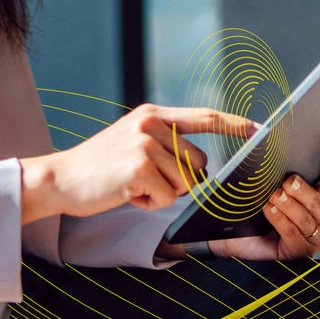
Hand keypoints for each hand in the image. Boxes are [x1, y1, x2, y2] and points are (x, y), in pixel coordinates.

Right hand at [20, 104, 255, 222]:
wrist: (61, 178)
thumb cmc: (101, 167)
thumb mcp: (132, 142)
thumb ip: (164, 144)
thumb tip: (199, 167)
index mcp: (152, 115)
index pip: (203, 116)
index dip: (233, 123)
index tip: (258, 128)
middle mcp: (151, 125)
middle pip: (198, 162)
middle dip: (179, 180)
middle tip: (143, 179)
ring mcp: (145, 145)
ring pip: (183, 184)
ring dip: (161, 193)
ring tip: (131, 184)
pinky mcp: (140, 168)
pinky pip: (166, 198)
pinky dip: (148, 203)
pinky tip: (126, 193)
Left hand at [201, 135, 319, 262]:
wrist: (233, 238)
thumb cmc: (253, 207)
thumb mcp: (262, 182)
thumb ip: (268, 160)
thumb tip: (259, 132)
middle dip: (307, 191)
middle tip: (290, 180)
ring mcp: (314, 237)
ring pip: (310, 220)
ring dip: (292, 206)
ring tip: (274, 195)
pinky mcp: (300, 253)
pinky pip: (295, 236)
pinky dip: (282, 222)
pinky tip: (270, 210)